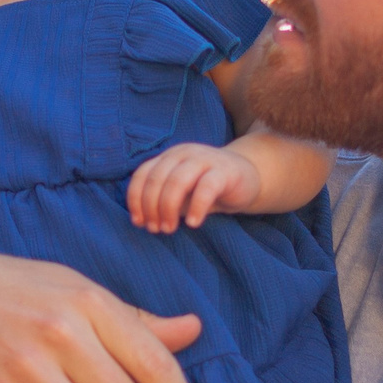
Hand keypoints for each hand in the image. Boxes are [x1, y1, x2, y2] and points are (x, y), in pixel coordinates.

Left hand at [128, 142, 261, 232]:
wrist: (246, 178)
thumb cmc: (206, 188)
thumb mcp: (180, 194)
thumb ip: (161, 201)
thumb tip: (141, 221)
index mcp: (168, 157)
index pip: (143, 174)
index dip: (136, 199)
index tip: (138, 222)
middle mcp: (183, 153)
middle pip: (157, 179)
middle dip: (152, 207)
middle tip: (155, 229)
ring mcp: (204, 159)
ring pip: (177, 181)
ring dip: (168, 208)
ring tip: (169, 229)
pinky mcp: (224, 171)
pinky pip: (206, 188)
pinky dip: (197, 207)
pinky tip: (194, 224)